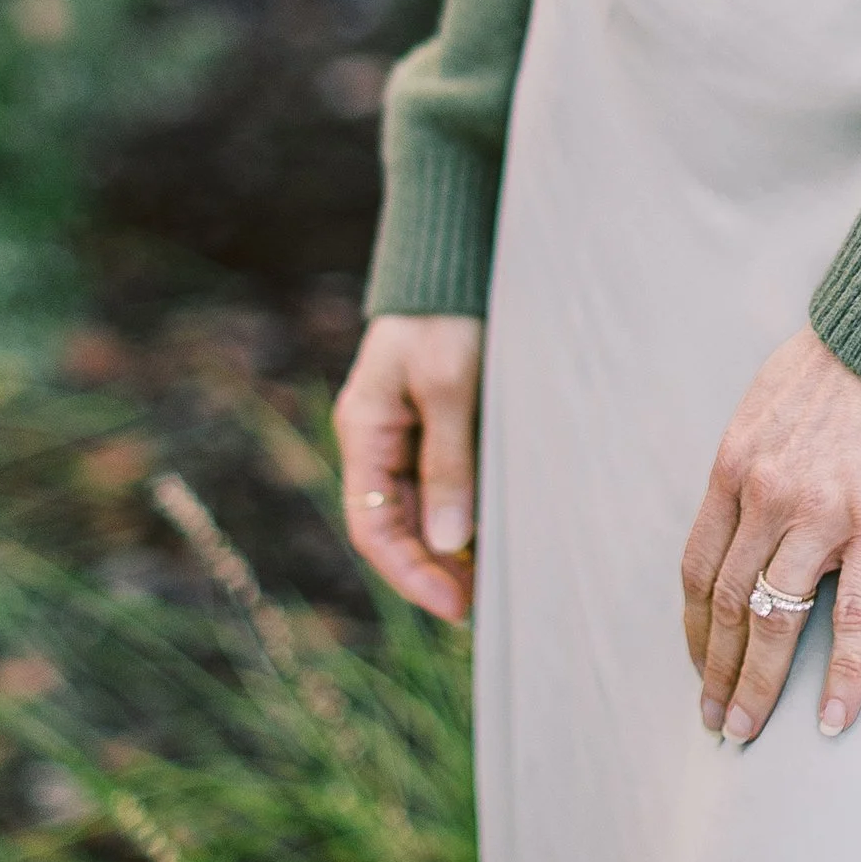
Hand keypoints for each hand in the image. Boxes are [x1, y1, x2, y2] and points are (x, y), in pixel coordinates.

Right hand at [334, 314, 483, 625]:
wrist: (454, 256)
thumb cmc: (449, 315)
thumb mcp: (451, 387)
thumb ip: (449, 464)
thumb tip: (449, 543)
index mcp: (365, 432)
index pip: (374, 527)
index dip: (410, 574)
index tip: (456, 606)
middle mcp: (377, 439)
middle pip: (397, 525)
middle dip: (434, 568)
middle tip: (484, 603)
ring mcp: (404, 431)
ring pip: (421, 508)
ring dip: (450, 545)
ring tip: (495, 578)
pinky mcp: (434, 420)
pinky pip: (442, 481)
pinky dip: (464, 511)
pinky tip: (494, 532)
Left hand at [680, 327, 860, 748]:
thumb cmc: (839, 360)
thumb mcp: (766, 406)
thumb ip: (751, 467)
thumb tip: (744, 521)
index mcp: (735, 467)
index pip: (699, 569)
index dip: (695, 629)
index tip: (699, 665)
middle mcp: (767, 495)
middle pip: (727, 605)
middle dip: (717, 672)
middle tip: (716, 720)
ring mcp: (821, 512)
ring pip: (776, 621)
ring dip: (757, 685)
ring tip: (748, 730)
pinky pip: (857, 618)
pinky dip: (844, 676)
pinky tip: (831, 720)